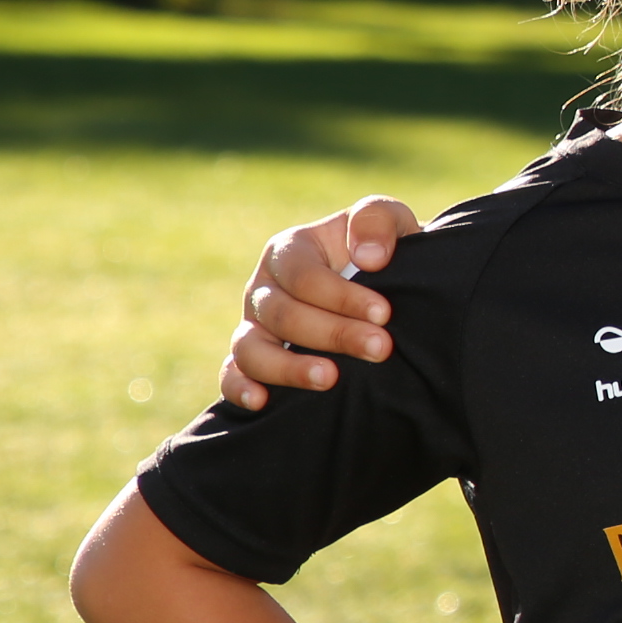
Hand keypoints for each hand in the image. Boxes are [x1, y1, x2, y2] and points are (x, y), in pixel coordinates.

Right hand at [219, 198, 419, 407]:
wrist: (386, 288)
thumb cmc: (383, 252)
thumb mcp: (389, 221)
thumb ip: (377, 220)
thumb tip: (369, 256)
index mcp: (290, 249)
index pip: (304, 276)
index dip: (342, 296)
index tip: (384, 313)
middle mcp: (264, 288)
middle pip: (282, 314)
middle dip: (334, 333)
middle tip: (380, 348)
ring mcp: (253, 325)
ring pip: (251, 348)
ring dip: (289, 367)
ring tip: (331, 378)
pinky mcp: (251, 359)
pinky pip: (232, 374)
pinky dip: (239, 388)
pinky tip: (262, 402)